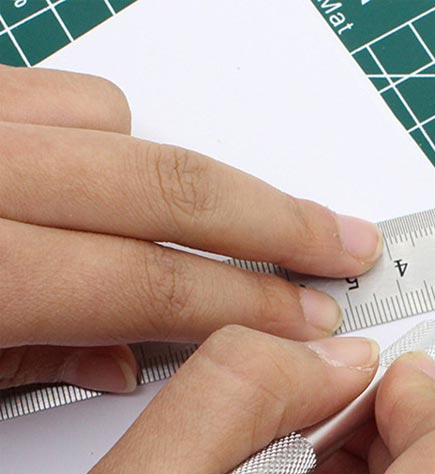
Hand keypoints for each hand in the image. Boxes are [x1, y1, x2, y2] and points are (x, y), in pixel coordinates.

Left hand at [0, 65, 381, 391]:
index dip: (249, 306)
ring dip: (194, 183)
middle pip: (172, 190)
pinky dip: (114, 131)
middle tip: (344, 245)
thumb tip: (121, 364)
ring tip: (237, 226)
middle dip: (278, 222)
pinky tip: (130, 179)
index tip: (310, 322)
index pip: (153, 289)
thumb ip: (37, 366)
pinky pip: (68, 93)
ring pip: (124, 128)